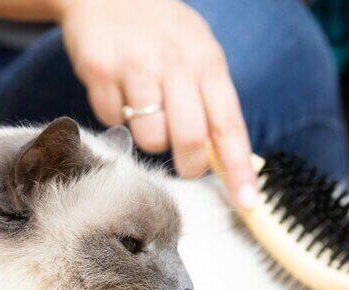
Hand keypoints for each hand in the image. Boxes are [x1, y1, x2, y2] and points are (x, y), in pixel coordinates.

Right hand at [55, 0, 258, 206]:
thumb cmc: (159, 29)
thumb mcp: (197, 51)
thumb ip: (211, 99)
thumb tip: (224, 156)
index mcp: (206, 60)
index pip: (229, 124)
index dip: (238, 167)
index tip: (247, 201)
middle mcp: (173, 62)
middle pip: (189, 139)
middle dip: (188, 164)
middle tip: (185, 164)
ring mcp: (135, 67)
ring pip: (149, 136)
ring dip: (149, 136)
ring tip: (146, 110)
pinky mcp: (100, 71)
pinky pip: (113, 120)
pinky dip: (117, 115)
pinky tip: (119, 90)